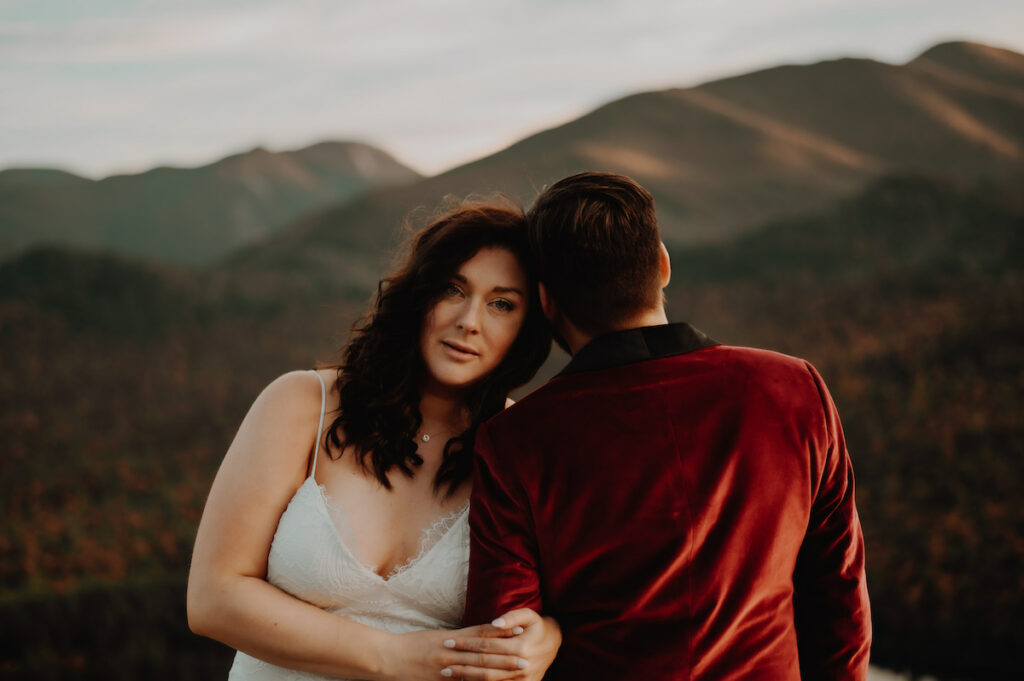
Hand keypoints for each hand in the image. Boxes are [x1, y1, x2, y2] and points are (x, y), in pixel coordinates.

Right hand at [376, 622, 525, 680]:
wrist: (390, 658)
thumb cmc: (413, 645)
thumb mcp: (438, 636)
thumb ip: (459, 638)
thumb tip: (482, 636)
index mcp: (451, 640)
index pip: (481, 635)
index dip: (501, 634)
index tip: (519, 631)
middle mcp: (451, 654)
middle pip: (483, 656)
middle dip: (505, 659)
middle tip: (526, 659)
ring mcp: (446, 670)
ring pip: (475, 673)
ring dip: (496, 673)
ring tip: (514, 673)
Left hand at [440, 608, 561, 680]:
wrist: (554, 644)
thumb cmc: (538, 627)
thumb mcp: (530, 616)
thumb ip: (512, 617)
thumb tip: (495, 623)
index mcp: (521, 647)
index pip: (487, 646)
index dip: (467, 645)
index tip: (449, 642)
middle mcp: (521, 666)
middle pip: (485, 666)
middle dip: (462, 663)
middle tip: (443, 661)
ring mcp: (522, 680)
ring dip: (467, 677)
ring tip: (449, 674)